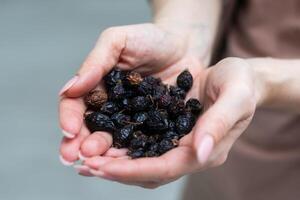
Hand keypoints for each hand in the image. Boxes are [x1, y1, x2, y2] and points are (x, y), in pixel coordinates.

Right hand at [58, 23, 205, 164]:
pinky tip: (127, 165)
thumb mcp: (119, 40)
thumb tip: (70, 88)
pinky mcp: (153, 128)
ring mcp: (132, 119)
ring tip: (97, 165)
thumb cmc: (150, 39)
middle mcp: (111, 107)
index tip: (69, 131)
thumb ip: (96, 61)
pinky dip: (132, 155)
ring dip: (103, 155)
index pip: (76, 105)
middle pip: (91, 129)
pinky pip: (141, 143)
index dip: (69, 118)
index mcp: (97, 86)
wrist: (184, 46)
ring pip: (114, 141)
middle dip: (83, 144)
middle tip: (79, 157)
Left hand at [75, 57, 264, 187]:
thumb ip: (219, 123)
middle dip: (116, 170)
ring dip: (113, 162)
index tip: (103, 166)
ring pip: (141, 161)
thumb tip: (200, 152)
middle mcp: (188, 152)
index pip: (165, 168)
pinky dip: (120, 146)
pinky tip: (102, 140)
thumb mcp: (235, 96)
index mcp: (205, 150)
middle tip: (84, 165)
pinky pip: (141, 145)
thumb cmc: (240, 83)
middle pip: (148, 170)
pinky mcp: (168, 131)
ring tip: (85, 158)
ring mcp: (177, 144)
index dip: (133, 170)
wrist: (237, 76)